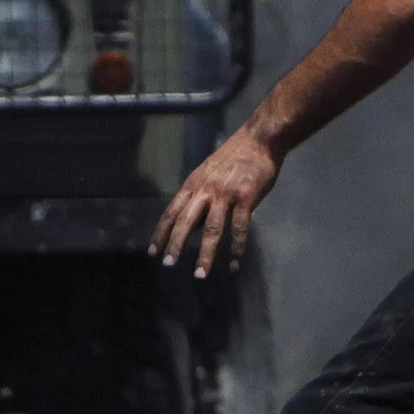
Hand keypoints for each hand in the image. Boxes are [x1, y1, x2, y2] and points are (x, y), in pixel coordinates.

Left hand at [156, 131, 279, 278]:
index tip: (153, 251)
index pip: (172, 211)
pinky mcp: (246, 197)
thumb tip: (195, 223)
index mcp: (194, 184)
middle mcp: (206, 189)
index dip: (161, 232)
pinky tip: (235, 264)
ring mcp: (226, 194)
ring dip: (205, 254)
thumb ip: (201, 196)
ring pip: (212, 229)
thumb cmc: (236, 156)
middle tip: (168, 264)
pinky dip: (237, 248)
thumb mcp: (209, 173)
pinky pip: (239, 228)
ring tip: (200, 274)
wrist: (260, 139)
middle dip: (175, 244)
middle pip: (186, 221)